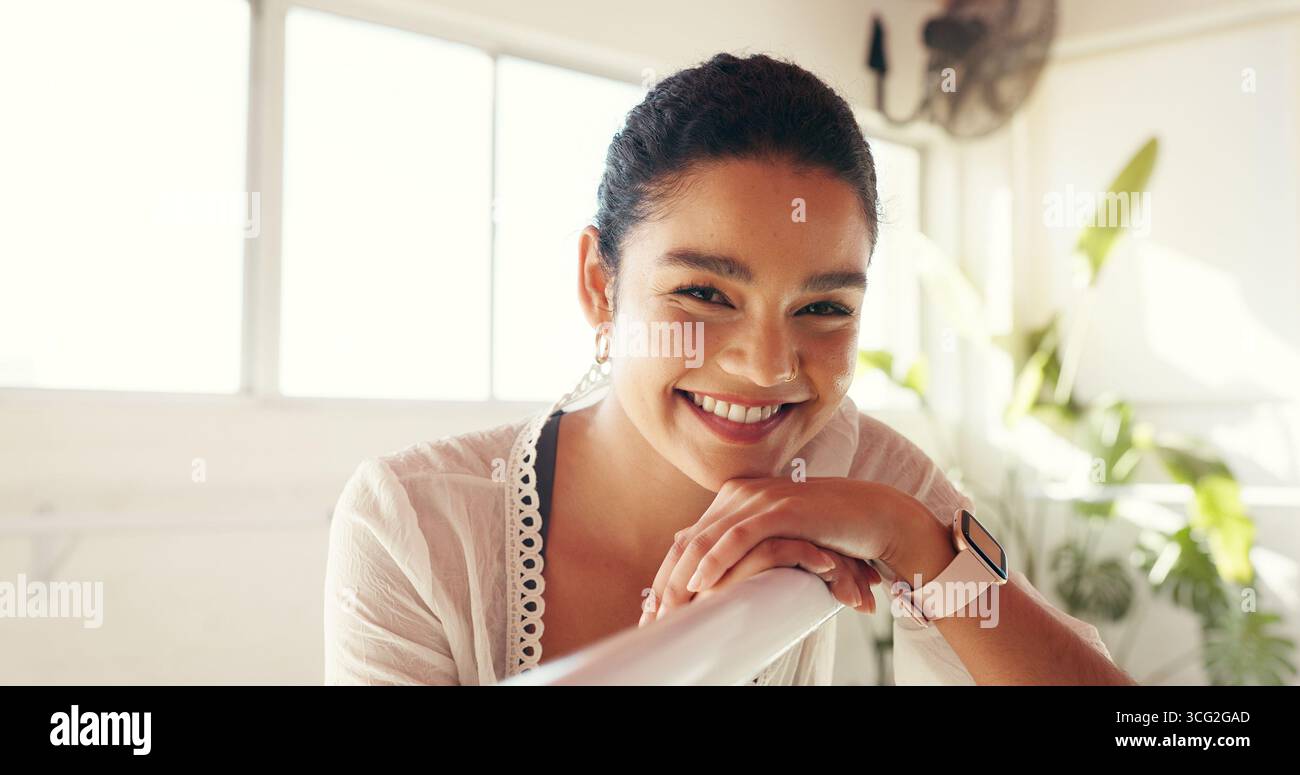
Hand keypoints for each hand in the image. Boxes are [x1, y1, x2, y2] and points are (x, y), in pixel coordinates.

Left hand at [646, 476, 941, 620]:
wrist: (869, 516)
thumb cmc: (824, 534)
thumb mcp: (775, 541)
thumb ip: (745, 551)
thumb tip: (709, 580)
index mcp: (732, 500)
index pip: (687, 540)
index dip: (667, 577)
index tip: (654, 613)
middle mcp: (738, 494)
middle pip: (689, 542)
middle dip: (667, 584)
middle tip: (655, 620)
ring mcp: (758, 498)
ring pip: (706, 540)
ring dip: (684, 579)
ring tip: (671, 610)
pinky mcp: (779, 509)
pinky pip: (738, 536)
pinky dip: (715, 561)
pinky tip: (701, 583)